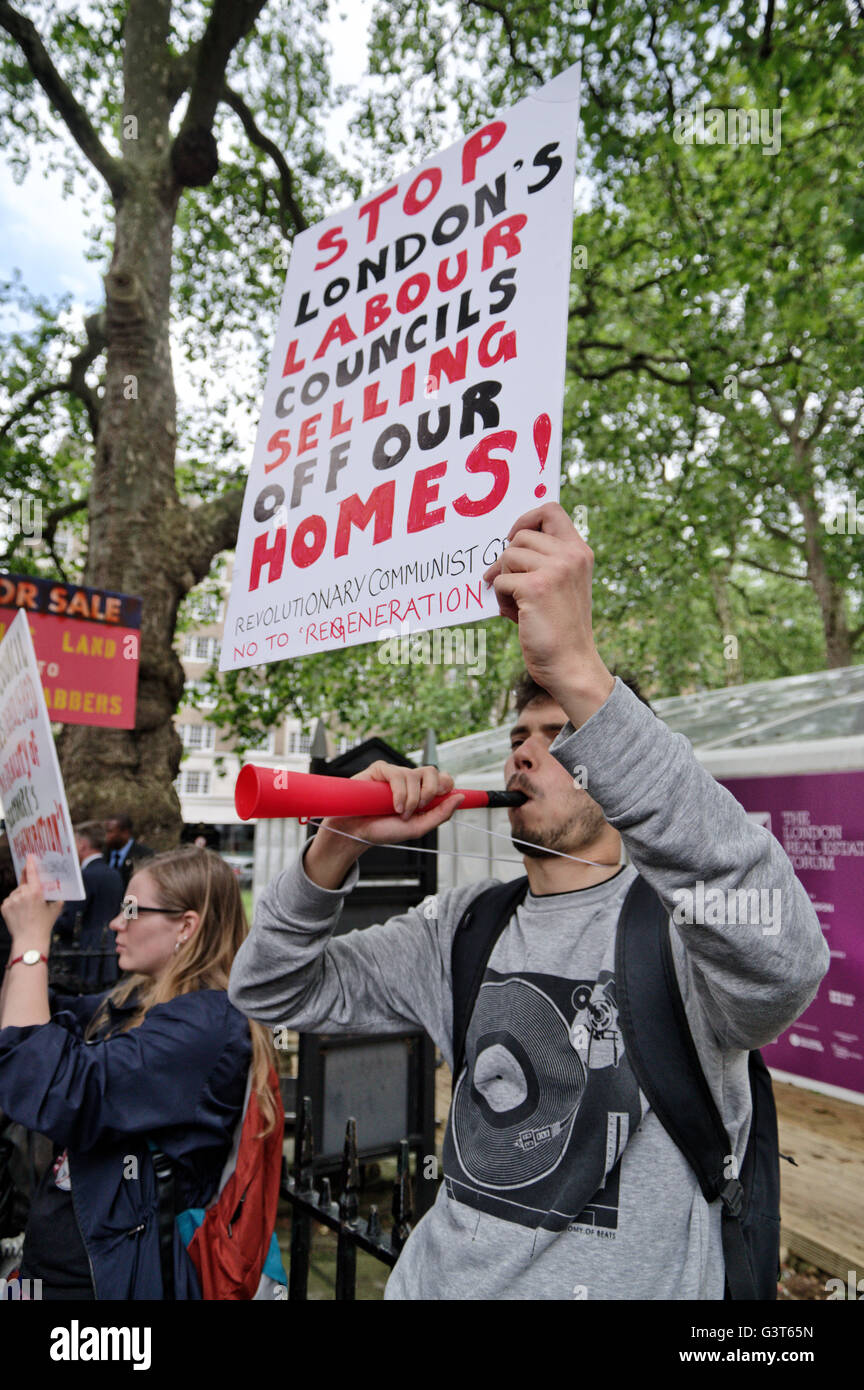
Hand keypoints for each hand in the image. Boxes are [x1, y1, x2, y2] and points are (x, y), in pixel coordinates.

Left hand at [0, 854, 63, 946]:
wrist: (29, 939)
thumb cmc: (44, 925)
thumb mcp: (55, 909)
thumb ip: (57, 898)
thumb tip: (58, 890)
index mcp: (36, 892)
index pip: (31, 873)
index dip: (30, 864)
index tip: (29, 857)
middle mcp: (22, 893)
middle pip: (24, 884)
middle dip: (28, 889)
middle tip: (32, 899)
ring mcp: (12, 900)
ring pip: (16, 893)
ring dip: (20, 897)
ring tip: (26, 911)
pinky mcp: (4, 906)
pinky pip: (9, 900)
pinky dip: (14, 904)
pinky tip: (19, 913)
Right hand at [305, 763, 463, 888]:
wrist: (358, 833)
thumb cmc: (384, 830)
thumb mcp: (418, 828)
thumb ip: (440, 814)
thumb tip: (460, 798)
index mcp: (421, 793)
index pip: (442, 779)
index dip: (446, 785)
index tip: (440, 798)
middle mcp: (410, 782)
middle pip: (432, 771)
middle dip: (430, 791)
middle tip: (420, 807)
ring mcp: (395, 774)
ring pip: (414, 774)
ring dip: (411, 798)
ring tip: (399, 812)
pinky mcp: (379, 770)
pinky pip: (396, 773)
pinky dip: (399, 792)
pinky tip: (393, 805)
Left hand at [483, 501, 613, 717]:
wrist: (570, 664)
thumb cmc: (560, 628)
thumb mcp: (560, 586)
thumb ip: (543, 562)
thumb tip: (503, 549)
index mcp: (579, 552)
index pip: (551, 510)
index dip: (526, 518)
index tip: (513, 537)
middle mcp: (571, 556)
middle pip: (520, 535)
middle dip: (507, 559)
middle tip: (508, 583)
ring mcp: (555, 570)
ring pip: (508, 556)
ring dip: (503, 580)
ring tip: (514, 603)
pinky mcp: (536, 588)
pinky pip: (500, 581)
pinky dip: (500, 599)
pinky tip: (513, 615)